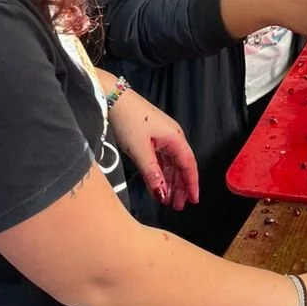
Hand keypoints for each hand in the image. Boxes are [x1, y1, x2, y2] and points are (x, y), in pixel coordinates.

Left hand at [109, 91, 199, 210]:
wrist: (113, 99)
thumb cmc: (129, 120)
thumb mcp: (139, 150)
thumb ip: (152, 172)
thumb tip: (163, 192)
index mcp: (175, 138)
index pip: (188, 164)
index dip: (192, 183)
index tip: (193, 200)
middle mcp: (172, 138)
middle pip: (181, 166)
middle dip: (181, 186)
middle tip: (178, 206)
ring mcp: (162, 138)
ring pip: (170, 164)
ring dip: (170, 182)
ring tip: (168, 200)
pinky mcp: (151, 138)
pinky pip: (160, 160)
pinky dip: (160, 174)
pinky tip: (157, 185)